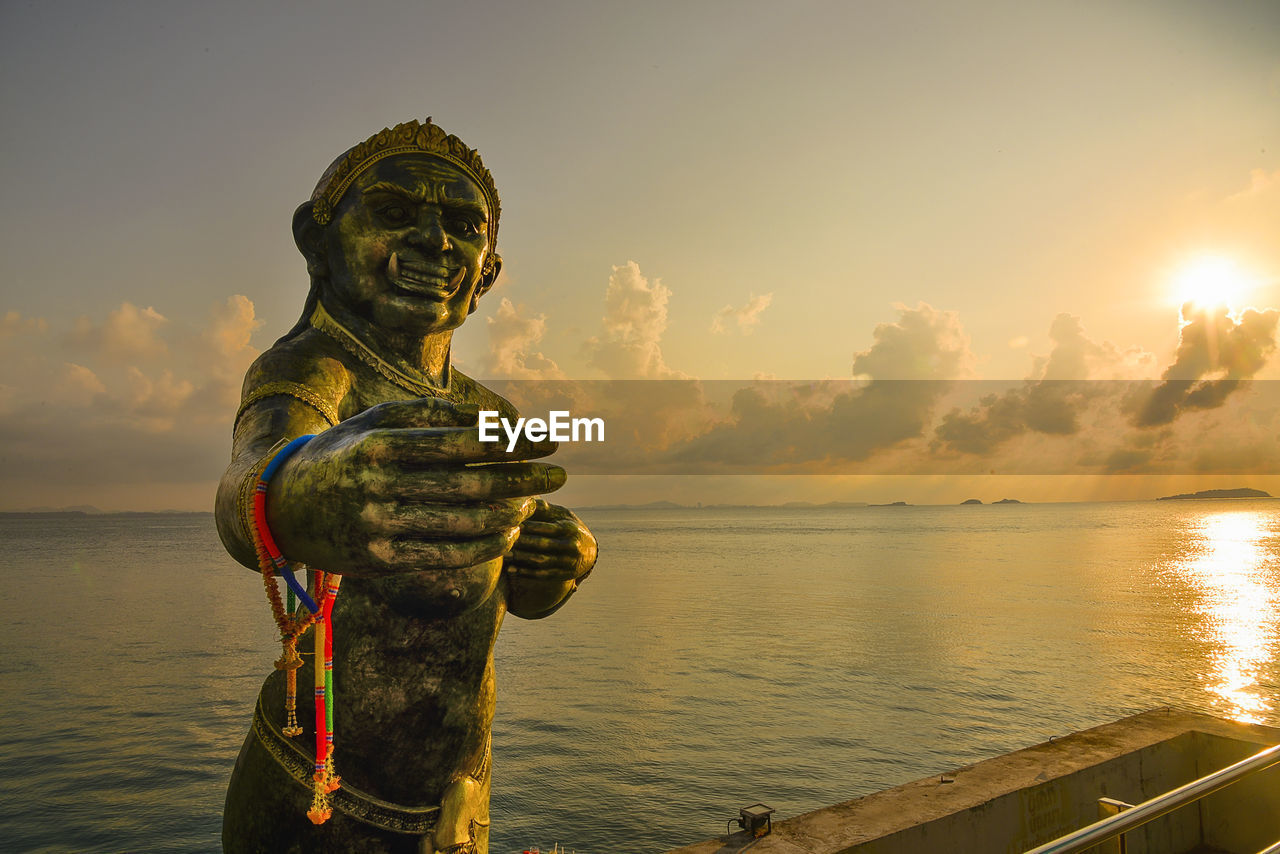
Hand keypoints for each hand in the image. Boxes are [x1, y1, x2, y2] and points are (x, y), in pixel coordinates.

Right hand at [265, 397, 563, 575]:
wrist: (279, 508)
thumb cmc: (343, 453)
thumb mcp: (375, 421)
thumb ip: (431, 414)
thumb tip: (492, 419)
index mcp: (380, 444)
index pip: (462, 443)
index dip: (512, 444)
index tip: (547, 441)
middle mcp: (378, 486)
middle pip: (469, 484)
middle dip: (522, 480)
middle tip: (560, 476)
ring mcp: (378, 527)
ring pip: (462, 525)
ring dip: (508, 515)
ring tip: (533, 503)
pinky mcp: (380, 561)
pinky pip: (446, 557)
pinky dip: (484, 546)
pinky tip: (507, 533)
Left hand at [505, 499, 596, 617]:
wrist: (590, 552)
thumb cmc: (570, 528)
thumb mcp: (563, 515)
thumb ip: (545, 509)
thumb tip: (526, 499)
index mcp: (569, 528)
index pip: (545, 527)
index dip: (527, 526)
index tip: (509, 524)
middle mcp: (570, 546)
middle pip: (541, 544)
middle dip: (521, 543)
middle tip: (500, 540)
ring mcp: (567, 562)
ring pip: (541, 561)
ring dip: (520, 559)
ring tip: (502, 555)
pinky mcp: (563, 575)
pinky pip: (542, 575)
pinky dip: (526, 573)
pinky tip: (511, 569)